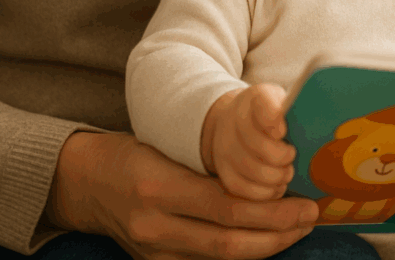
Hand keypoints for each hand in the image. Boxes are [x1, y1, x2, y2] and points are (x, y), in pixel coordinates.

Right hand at [45, 131, 317, 259]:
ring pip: (220, 259)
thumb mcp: (171, 145)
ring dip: (264, 247)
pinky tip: (264, 241)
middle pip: (228, 242)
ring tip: (295, 230)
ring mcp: (152, 251)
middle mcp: (153, 225)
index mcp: (158, 187)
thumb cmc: (135, 152)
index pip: (226, 208)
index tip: (305, 204)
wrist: (85, 181)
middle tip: (310, 218)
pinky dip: (240, 254)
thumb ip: (214, 161)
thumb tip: (273, 168)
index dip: (272, 212)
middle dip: (277, 234)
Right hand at [203, 84, 296, 200]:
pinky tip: (276, 186)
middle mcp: (236, 119)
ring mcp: (226, 145)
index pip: (263, 104)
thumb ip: (300, 108)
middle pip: (256, 143)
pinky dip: (263, 191)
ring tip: (288, 173)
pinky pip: (241, 187)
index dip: (272, 120)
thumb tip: (324, 118)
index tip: (283, 131)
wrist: (239, 119)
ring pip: (251, 168)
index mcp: (258, 97)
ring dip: (275, 176)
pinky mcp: (224, 169)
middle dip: (280, 156)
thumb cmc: (275, 113)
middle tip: (292, 156)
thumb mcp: (287, 101)